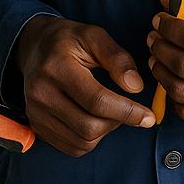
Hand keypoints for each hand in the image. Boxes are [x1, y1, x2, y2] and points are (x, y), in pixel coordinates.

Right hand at [15, 15, 155, 156]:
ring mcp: (36, 113)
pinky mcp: (37, 126)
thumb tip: (136, 87)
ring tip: (108, 108)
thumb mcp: (95, 36)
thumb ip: (118, 58)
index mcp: (57, 66)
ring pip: (83, 142)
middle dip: (117, 122)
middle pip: (89, 127)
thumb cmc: (68, 40)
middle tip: (127, 107)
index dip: (127, 111)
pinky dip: (90, 139)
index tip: (149, 116)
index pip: (96, 101)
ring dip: (105, 131)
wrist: (35, 47)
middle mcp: (41, 93)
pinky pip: (73, 147)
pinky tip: (93, 117)